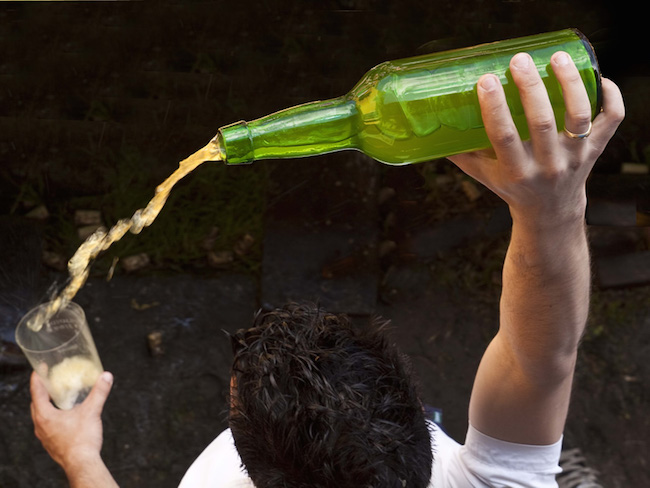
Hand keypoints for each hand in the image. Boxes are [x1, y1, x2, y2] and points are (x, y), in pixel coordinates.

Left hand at [30, 370, 112, 470]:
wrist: (82, 464)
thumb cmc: (83, 440)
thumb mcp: (92, 412)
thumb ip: (99, 392)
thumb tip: (106, 376)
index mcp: (45, 416)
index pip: (36, 392)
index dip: (38, 378)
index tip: (40, 368)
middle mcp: (40, 426)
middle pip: (36, 403)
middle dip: (42, 391)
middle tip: (50, 380)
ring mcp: (44, 436)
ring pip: (40, 415)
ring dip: (46, 404)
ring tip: (57, 397)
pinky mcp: (50, 443)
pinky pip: (46, 425)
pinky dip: (51, 416)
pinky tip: (64, 416)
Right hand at [448, 51, 624, 225]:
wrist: (549, 212)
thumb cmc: (511, 187)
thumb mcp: (483, 175)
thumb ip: (461, 153)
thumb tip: (434, 127)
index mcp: (516, 173)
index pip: (504, 137)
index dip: (495, 107)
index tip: (486, 80)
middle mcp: (547, 166)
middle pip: (542, 122)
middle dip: (530, 88)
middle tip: (518, 61)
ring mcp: (574, 157)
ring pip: (578, 116)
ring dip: (570, 84)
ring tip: (556, 58)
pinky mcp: (595, 149)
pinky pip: (612, 120)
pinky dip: (611, 96)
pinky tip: (598, 77)